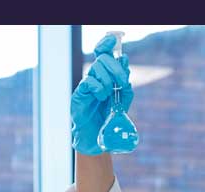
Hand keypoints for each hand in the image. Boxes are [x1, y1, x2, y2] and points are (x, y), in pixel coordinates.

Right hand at [70, 33, 133, 154]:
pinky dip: (99, 88)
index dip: (106, 43)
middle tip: (122, 81)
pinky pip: (88, 82)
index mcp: (105, 77)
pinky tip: (101, 97)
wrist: (98, 138)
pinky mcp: (79, 94)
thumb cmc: (108, 119)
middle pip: (102, 58)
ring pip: (96, 68)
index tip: (113, 39)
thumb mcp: (123, 100)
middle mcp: (94, 78)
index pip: (103, 53)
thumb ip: (124, 83)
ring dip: (108, 80)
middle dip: (116, 67)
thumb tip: (125, 61)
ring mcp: (86, 85)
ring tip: (109, 95)